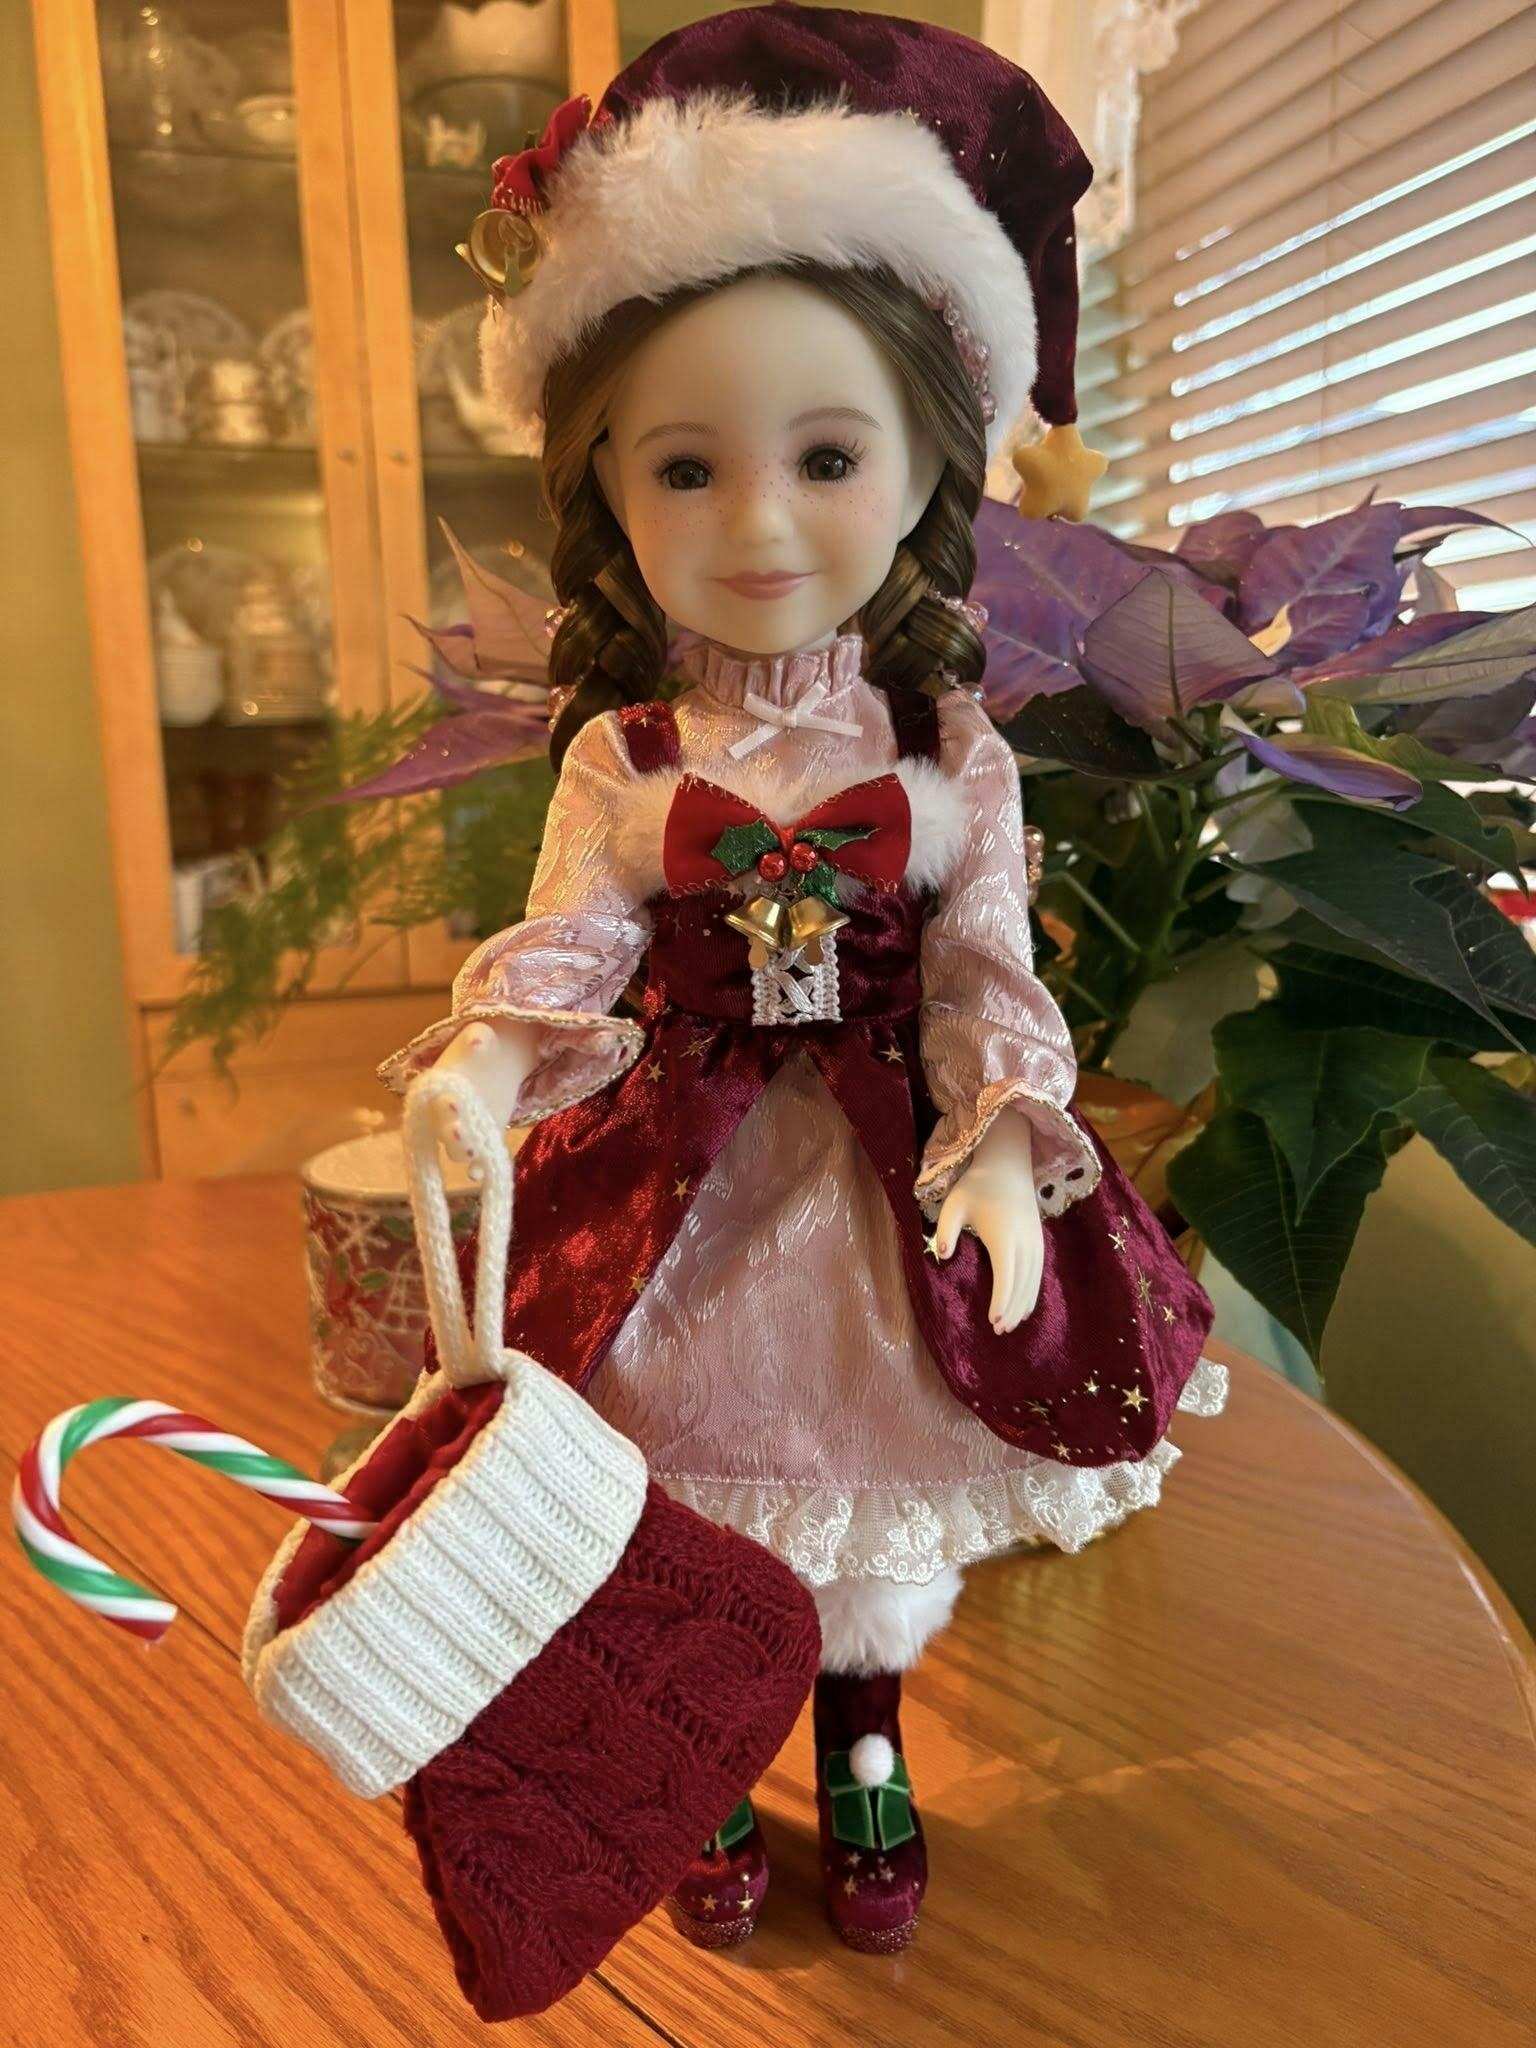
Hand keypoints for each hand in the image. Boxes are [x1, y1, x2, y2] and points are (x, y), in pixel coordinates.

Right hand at [428, 1018, 541, 1173]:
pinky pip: (480, 1159)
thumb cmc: (481, 1045)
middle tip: (460, 1131)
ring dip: (464, 1152)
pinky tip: (484, 1175)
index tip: (453, 1100)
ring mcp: (464, 1131)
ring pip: (458, 1149)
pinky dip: (480, 1169)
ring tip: (474, 1153)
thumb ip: (477, 1038)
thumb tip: (478, 1040)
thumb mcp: (480, 1037)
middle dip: (451, 1133)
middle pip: (444, 1131)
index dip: (443, 1104)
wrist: (497, 1061)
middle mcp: (445, 1115)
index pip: (436, 1102)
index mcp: (438, 1090)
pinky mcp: (484, 1140)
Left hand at [932, 1113, 1044, 1333]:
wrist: (1008, 1164)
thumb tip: (943, 1256)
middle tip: (998, 1331)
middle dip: (1011, 1310)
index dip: (1001, 1300)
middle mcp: (1024, 1241)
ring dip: (1022, 1304)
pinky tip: (1024, 1308)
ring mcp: (1035, 1241)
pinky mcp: (1038, 1240)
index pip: (1006, 1276)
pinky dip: (1032, 1293)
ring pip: (1033, 1281)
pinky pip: (1038, 1273)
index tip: (994, 1321)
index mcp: (1004, 1235)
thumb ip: (946, 1229)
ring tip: (1009, 1326)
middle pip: (1021, 1284)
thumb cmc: (976, 1185)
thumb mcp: (955, 1203)